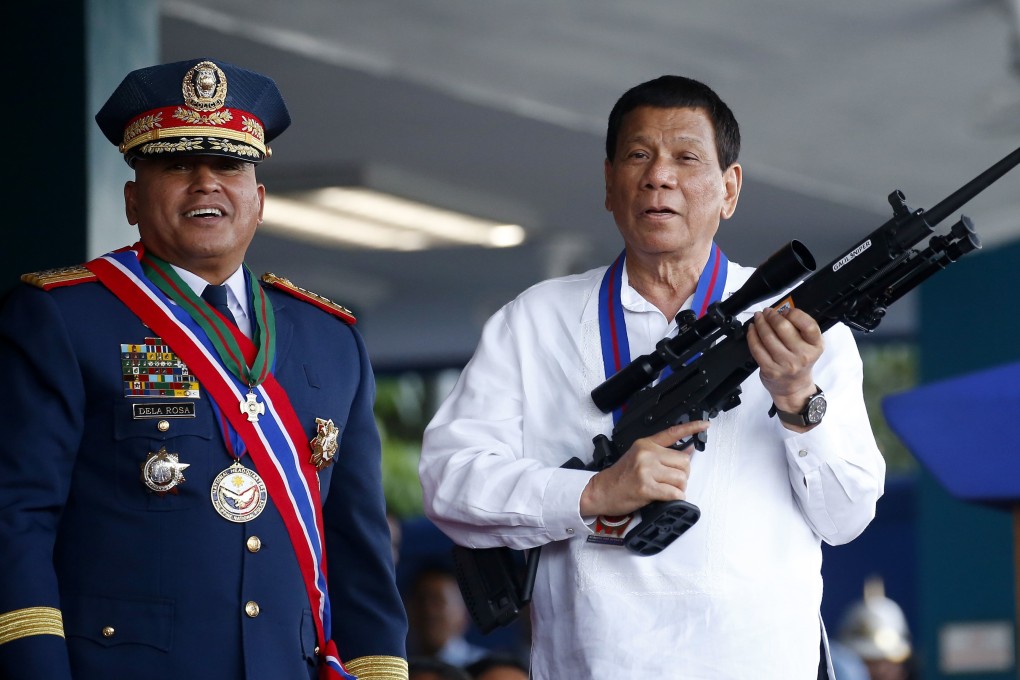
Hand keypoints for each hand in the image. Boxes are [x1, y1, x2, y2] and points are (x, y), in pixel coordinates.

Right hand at [579, 421, 708, 517]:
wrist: (601, 490)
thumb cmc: (619, 476)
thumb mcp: (638, 456)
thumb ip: (660, 453)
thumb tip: (687, 450)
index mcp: (646, 444)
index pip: (672, 433)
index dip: (691, 427)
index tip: (705, 425)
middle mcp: (647, 454)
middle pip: (684, 461)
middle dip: (683, 474)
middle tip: (672, 480)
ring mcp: (646, 470)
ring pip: (681, 478)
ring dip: (679, 488)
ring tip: (667, 489)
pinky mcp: (646, 487)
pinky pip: (674, 493)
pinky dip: (675, 498)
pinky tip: (667, 497)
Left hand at [747, 305, 822, 413]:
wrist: (794, 388)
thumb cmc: (800, 362)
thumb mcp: (810, 345)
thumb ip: (800, 328)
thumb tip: (780, 311)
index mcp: (815, 346)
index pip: (808, 325)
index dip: (794, 314)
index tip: (785, 311)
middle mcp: (802, 356)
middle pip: (783, 328)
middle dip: (772, 316)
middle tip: (767, 312)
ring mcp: (785, 364)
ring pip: (767, 337)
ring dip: (760, 323)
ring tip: (758, 318)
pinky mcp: (770, 369)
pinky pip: (757, 348)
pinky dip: (752, 335)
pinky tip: (752, 329)